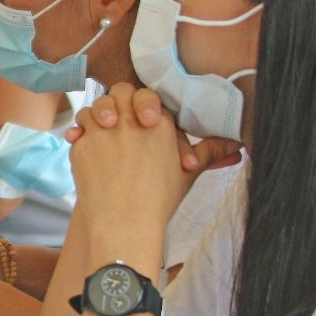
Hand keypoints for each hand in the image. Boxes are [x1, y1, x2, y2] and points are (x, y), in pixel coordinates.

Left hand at [66, 84, 218, 242]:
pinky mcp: (82, 144)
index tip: (144, 121)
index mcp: (159, 122)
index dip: (144, 106)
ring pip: (95, 105)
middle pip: (121, 91)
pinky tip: (83, 141)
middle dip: (119, 100)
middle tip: (120, 119)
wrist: (125, 225)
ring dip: (97, 114)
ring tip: (103, 129)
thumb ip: (210, 154)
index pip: (148, 96)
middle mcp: (130, 120)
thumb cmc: (159, 202)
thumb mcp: (187, 174)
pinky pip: (78, 127)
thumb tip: (237, 147)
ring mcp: (103, 130)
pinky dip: (79, 132)